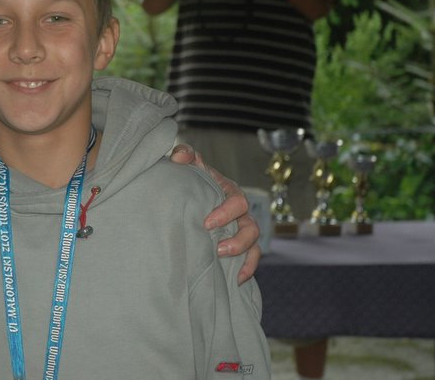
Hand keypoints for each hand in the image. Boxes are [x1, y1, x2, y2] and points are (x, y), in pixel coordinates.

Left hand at [170, 144, 260, 283]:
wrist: (187, 192)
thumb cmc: (191, 178)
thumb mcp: (188, 164)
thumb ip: (185, 155)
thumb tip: (180, 157)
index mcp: (229, 191)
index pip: (237, 201)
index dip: (225, 213)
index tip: (206, 223)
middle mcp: (239, 211)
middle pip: (251, 226)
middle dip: (237, 239)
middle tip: (217, 248)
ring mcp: (240, 228)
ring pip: (254, 243)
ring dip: (243, 255)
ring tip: (223, 261)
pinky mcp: (238, 244)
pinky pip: (251, 258)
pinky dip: (247, 269)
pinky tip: (237, 280)